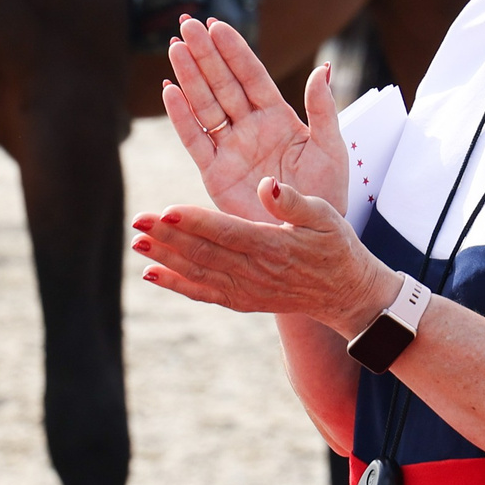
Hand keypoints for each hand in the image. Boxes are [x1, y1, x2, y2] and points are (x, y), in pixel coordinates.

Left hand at [132, 176, 398, 336]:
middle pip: (204, 253)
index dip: (195, 222)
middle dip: (168, 237)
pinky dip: (176, 285)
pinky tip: (151, 273)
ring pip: (199, 273)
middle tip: (138, 221)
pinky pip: (204, 293)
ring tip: (137, 242)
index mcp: (273, 246)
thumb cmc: (337, 246)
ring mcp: (247, 290)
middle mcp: (255, 272)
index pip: (227, 232)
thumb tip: (267, 184)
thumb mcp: (326, 216)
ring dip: (165, 258)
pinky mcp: (242, 300)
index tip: (166, 211)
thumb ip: (293, 202)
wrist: (346, 294)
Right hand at [159, 17, 348, 223]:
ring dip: (190, 76)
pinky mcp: (215, 173)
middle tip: (188, 23)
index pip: (251, 76)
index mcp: (278, 116)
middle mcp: (250, 127)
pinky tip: (170, 90)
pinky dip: (181, 116)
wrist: (308, 237)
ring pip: (205, 104)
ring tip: (175, 46)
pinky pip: (194, 140)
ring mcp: (230, 148)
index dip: (234, 51)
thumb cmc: (325, 194)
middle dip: (205, 53)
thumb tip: (323, 68)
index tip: (217, 25)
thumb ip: (322, 109)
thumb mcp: (330, 148)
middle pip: (222, 83)